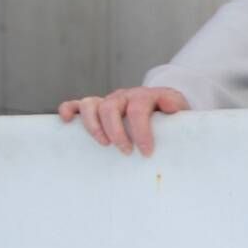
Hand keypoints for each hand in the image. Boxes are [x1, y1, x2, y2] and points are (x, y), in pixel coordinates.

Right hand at [58, 87, 189, 156]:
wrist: (163, 105)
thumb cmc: (170, 116)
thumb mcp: (180, 112)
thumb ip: (177, 110)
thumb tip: (171, 109)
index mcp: (145, 96)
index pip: (138, 109)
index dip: (141, 131)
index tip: (146, 152)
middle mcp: (124, 96)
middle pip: (111, 107)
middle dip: (117, 132)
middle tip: (127, 152)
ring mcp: (108, 100)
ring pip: (91, 104)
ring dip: (94, 126)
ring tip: (104, 144)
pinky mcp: (96, 107)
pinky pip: (77, 104)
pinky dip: (69, 110)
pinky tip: (67, 122)